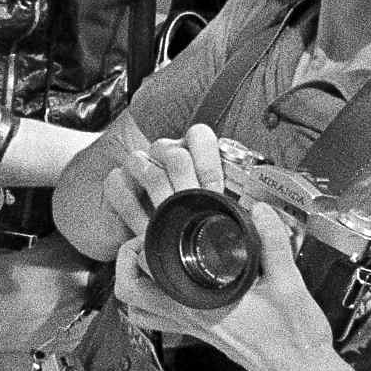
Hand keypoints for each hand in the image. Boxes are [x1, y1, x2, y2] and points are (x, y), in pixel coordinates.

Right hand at [97, 124, 230, 245]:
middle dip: (187, 189)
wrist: (141, 235)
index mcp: (192, 153)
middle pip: (174, 156)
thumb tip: (254, 215)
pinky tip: (146, 229)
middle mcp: (164, 153)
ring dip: (161, 201)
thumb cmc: (183, 222)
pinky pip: (120, 188)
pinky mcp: (115, 181)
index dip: (208, 163)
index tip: (216, 192)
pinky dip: (135, 213)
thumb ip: (227, 204)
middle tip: (193, 214)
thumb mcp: (210, 211)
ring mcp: (137, 165)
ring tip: (170, 224)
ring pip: (147, 168)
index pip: (199, 135)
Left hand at [113, 198, 364, 370]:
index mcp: (199, 307)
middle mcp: (190, 320)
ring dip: (138, 286)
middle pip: (130, 299)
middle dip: (127, 267)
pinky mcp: (205, 334)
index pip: (141, 283)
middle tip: (144, 243)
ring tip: (152, 260)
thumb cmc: (296, 338)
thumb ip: (274, 245)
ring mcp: (194, 330)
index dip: (136, 253)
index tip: (149, 231)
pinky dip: (157, 301)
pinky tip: (176, 283)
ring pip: (143, 313)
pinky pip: (163, 320)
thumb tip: (262, 212)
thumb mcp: (290, 285)